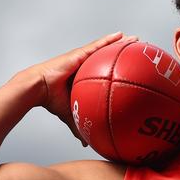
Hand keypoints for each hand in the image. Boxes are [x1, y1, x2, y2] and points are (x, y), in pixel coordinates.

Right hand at [21, 32, 137, 145]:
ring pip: (106, 48)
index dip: (117, 70)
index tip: (132, 71)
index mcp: (85, 78)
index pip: (105, 73)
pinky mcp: (79, 53)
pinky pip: (98, 45)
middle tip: (140, 52)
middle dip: (124, 54)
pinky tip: (121, 35)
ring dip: (121, 43)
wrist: (39, 89)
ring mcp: (83, 58)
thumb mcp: (71, 115)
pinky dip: (110, 40)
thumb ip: (80, 126)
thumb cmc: (52, 101)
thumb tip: (87, 144)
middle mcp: (86, 66)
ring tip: (136, 39)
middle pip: (109, 58)